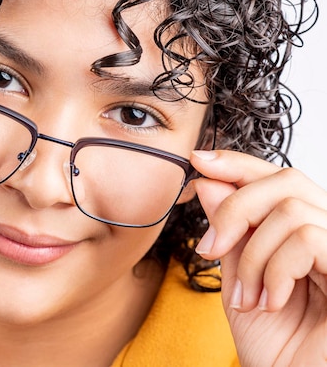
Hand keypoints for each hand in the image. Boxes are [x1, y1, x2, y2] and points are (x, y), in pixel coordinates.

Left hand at [190, 150, 326, 365]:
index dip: (239, 164)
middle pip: (286, 180)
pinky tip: (272, 302)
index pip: (277, 179)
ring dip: (253, 255)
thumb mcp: (240, 282)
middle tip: (209, 248)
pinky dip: (275, 269)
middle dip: (236, 207)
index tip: (199, 161)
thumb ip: (230, 236)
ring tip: (248, 297)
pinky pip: (308, 238)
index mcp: (306, 233)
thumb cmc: (277, 348)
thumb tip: (210, 184)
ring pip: (292, 210)